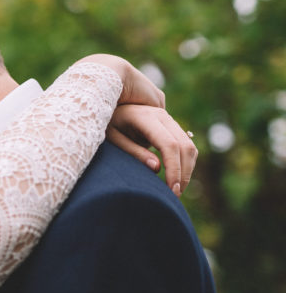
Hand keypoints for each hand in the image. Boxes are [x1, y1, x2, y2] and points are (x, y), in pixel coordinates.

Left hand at [78, 54, 195, 195]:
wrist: (105, 97)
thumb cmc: (103, 120)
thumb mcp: (111, 137)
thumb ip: (132, 152)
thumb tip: (157, 168)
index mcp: (146, 118)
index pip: (169, 145)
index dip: (173, 169)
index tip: (171, 189)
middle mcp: (161, 116)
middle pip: (185, 146)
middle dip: (183, 172)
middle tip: (175, 195)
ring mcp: (166, 118)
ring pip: (189, 145)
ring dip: (187, 168)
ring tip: (175, 189)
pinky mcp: (168, 124)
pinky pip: (185, 143)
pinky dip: (185, 161)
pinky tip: (176, 176)